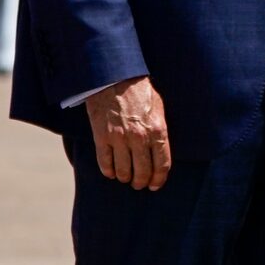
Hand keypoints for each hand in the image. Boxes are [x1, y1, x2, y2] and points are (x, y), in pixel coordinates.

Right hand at [85, 75, 170, 190]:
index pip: (162, 164)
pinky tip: (111, 173)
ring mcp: (119, 138)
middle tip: (139, 185)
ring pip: (123, 170)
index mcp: (158, 131)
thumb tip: (161, 151)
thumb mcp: (160, 110)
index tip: (155, 185)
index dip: (159, 179)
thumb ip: (160, 131)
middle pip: (142, 171)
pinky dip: (108, 171)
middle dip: (141, 182)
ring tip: (126, 178)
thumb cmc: (140, 93)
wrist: (115, 79)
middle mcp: (140, 138)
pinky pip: (104, 161)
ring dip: (125, 178)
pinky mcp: (102, 136)